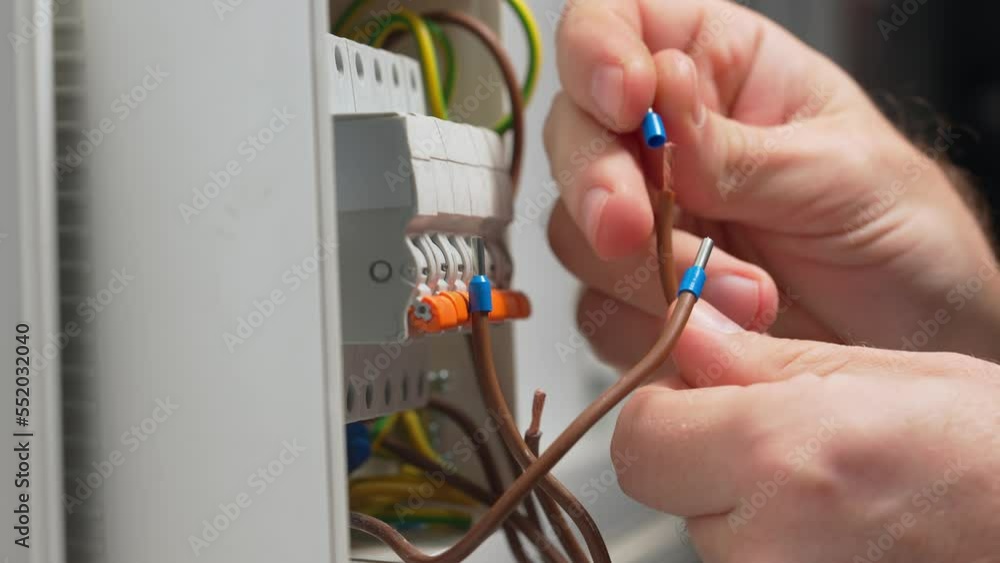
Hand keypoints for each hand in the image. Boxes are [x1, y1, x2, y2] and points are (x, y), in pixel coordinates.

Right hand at [544, 0, 999, 357]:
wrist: (918, 340)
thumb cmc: (905, 234)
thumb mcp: (843, 173)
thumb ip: (737, 149)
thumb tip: (659, 97)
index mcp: (717, 68)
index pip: (616, 25)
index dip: (597, 53)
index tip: (625, 100)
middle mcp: (668, 140)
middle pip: (574, 131)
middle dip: (596, 181)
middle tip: (631, 226)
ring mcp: (648, 221)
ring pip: (574, 229)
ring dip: (641, 269)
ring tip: (745, 293)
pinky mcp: (639, 297)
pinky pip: (599, 308)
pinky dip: (649, 324)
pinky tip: (720, 325)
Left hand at [609, 300, 999, 561]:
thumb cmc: (995, 457)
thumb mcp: (880, 375)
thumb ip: (758, 360)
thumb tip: (689, 333)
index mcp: (781, 457)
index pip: (637, 438)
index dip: (663, 407)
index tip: (698, 389)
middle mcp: (766, 541)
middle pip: (666, 487)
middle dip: (700, 453)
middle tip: (774, 431)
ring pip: (707, 531)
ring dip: (741, 502)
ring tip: (826, 480)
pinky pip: (749, 559)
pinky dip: (772, 536)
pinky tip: (836, 517)